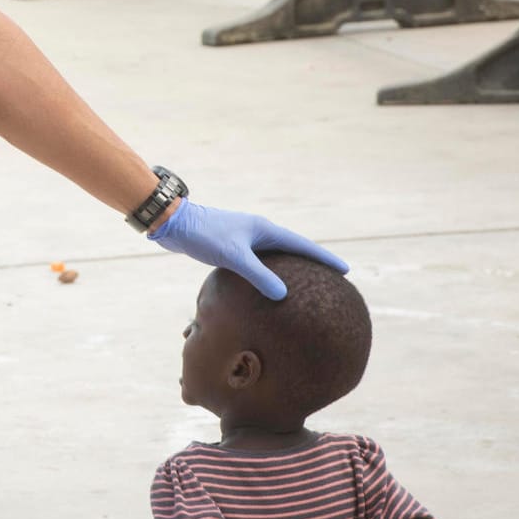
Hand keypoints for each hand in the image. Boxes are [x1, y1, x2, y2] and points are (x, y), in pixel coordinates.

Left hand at [147, 199, 347, 299]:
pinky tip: (267, 289)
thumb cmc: (204, 235)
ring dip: (289, 270)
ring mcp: (245, 240)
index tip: (344, 269)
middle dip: (311, 264)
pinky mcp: (231, 248)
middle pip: (292, 250)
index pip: (302, 245)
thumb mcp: (234, 256)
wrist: (174, 224)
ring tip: (305, 287)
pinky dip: (267, 275)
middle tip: (331, 280)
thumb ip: (258, 275)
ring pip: (274, 258)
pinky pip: (257, 263)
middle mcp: (258, 232)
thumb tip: (282, 294)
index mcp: (264, 230)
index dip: (323, 258)